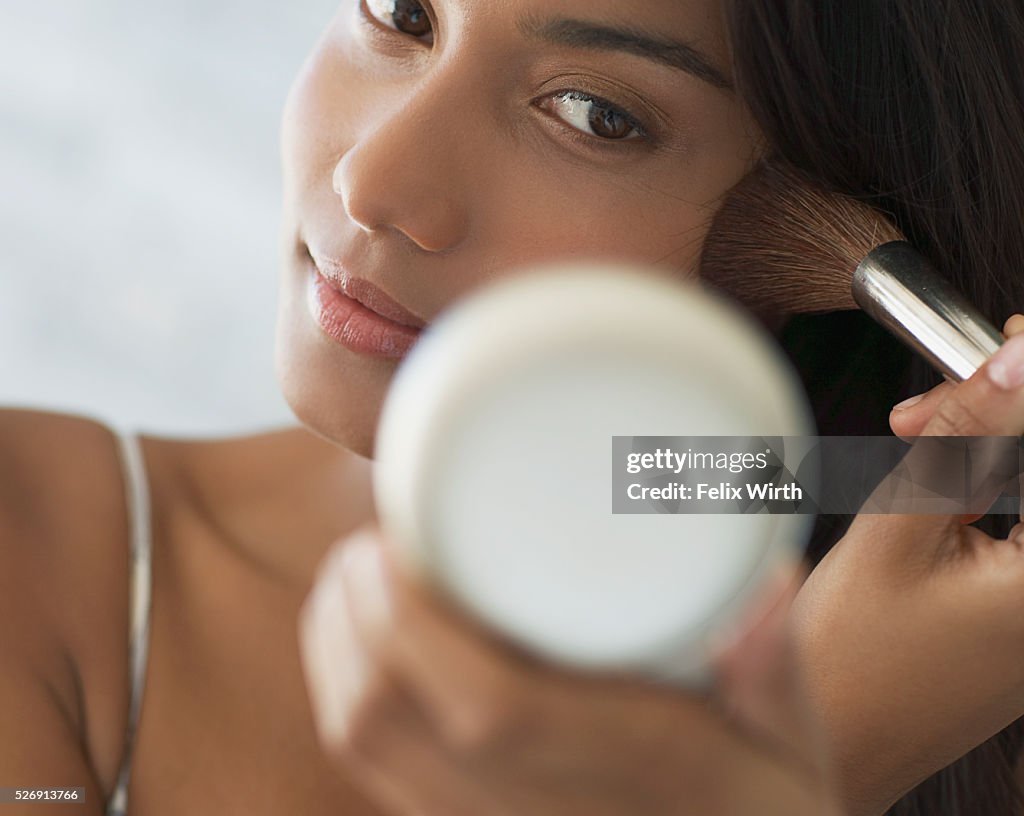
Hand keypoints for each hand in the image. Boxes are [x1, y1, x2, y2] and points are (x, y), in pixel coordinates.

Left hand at [298, 532, 842, 815]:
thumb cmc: (758, 802)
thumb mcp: (788, 740)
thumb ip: (774, 668)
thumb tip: (765, 585)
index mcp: (615, 771)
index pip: (487, 706)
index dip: (411, 622)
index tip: (385, 542)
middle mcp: (529, 814)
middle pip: (388, 721)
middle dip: (351, 619)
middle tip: (366, 542)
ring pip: (363, 747)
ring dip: (334, 652)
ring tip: (353, 580)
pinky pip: (370, 772)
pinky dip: (342, 696)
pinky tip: (356, 647)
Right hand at [790, 315, 1023, 815]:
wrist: (829, 739)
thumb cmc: (855, 656)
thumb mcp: (903, 522)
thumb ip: (970, 436)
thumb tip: (1016, 360)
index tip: (1003, 343)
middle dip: (1002, 412)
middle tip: (943, 389)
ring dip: (990, 444)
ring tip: (919, 428)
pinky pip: (1022, 524)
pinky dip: (988, 484)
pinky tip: (941, 471)